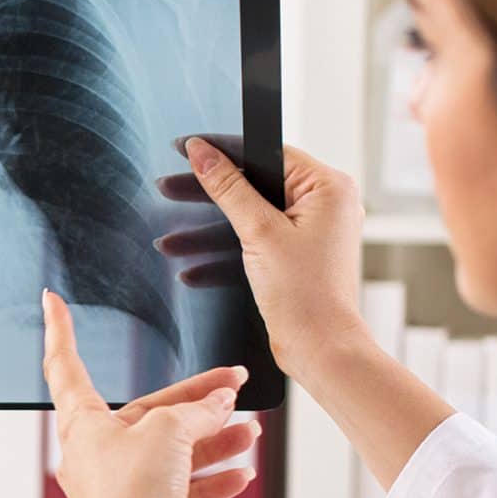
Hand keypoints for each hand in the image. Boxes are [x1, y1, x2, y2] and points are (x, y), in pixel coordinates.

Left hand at [43, 291, 255, 497]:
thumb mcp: (168, 433)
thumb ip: (196, 411)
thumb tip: (220, 403)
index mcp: (83, 423)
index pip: (66, 364)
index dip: (61, 330)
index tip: (51, 300)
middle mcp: (96, 453)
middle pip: (148, 414)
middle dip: (195, 401)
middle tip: (235, 385)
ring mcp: (119, 486)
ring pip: (170, 453)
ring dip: (212, 441)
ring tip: (250, 432)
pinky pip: (180, 489)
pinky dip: (210, 480)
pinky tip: (241, 473)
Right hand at [152, 136, 366, 381]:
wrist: (320, 350)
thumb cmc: (304, 294)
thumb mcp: (258, 232)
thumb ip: (228, 188)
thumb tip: (202, 152)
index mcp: (328, 187)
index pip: (268, 153)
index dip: (224, 150)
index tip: (187, 147)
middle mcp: (327, 204)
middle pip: (256, 185)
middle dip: (208, 195)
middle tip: (167, 188)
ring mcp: (314, 231)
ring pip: (251, 217)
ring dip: (209, 231)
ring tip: (169, 241)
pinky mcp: (300, 256)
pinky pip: (258, 242)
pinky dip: (228, 252)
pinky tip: (192, 269)